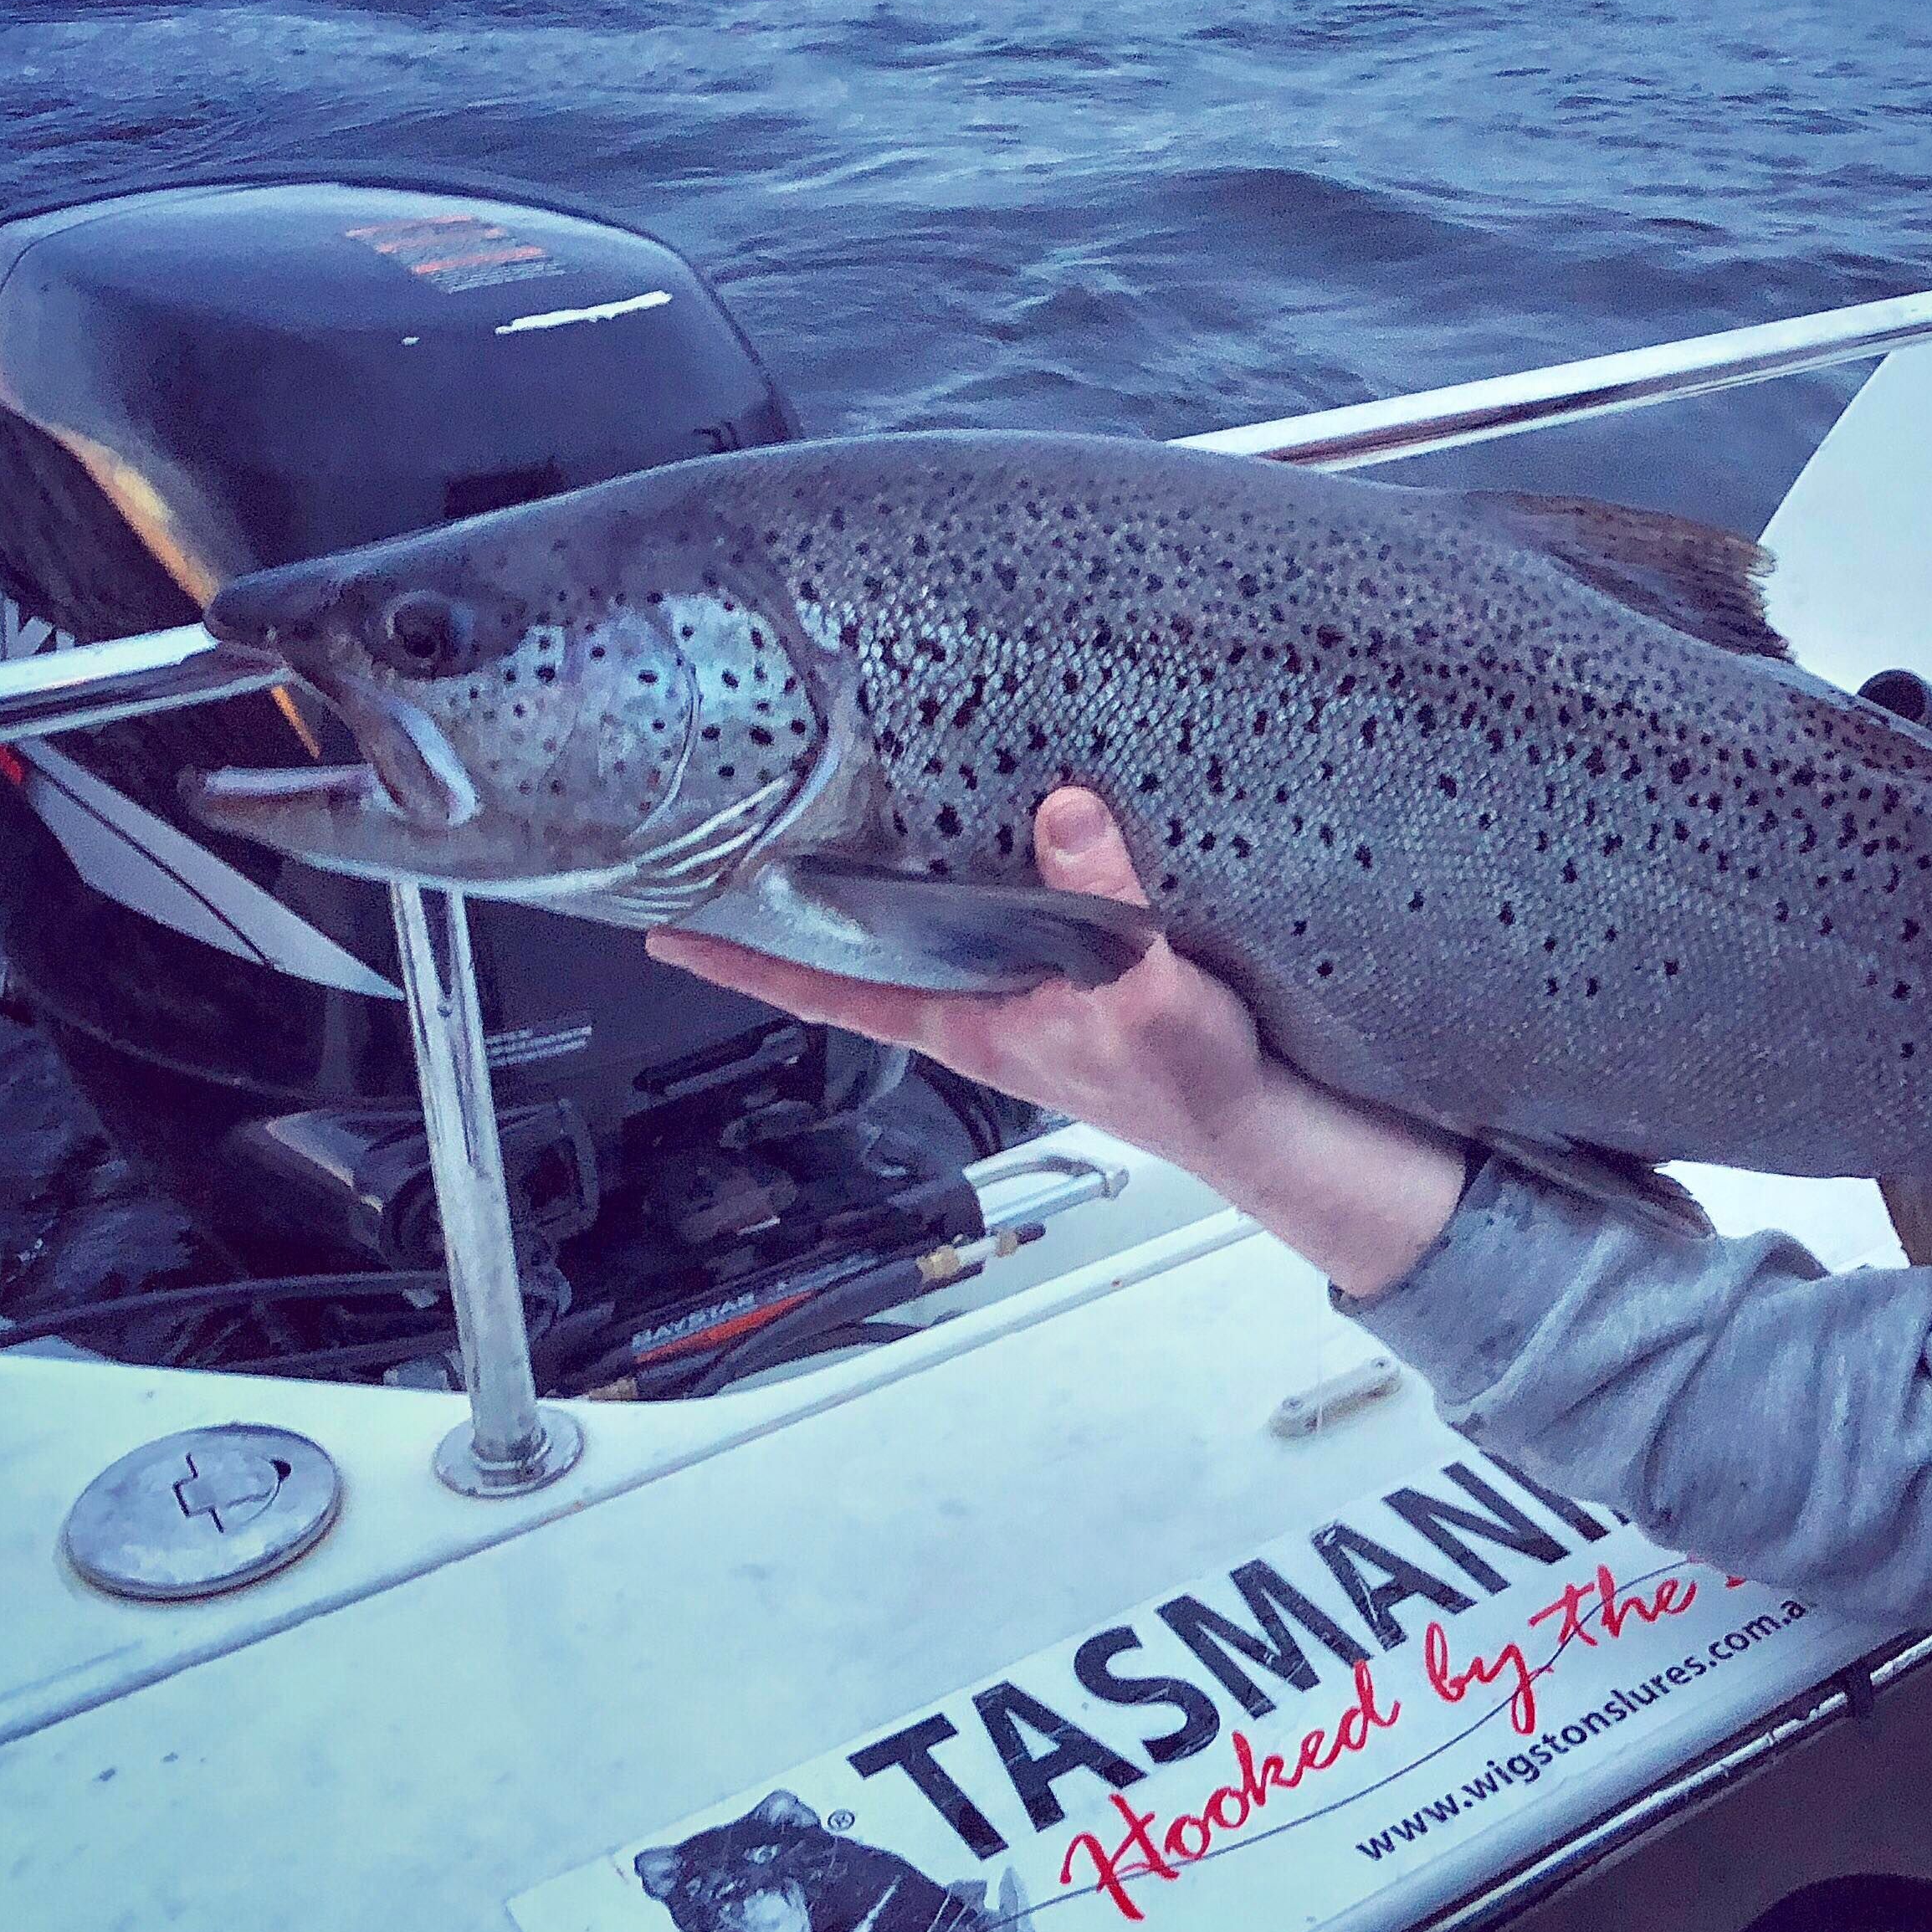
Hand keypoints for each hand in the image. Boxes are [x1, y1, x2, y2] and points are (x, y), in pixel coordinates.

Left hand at [647, 788, 1468, 1296]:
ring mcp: (1017, 989)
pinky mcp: (1066, 967)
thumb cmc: (1196, 1088)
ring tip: (820, 811)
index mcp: (971, 1023)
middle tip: (722, 840)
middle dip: (792, 902)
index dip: (745, 959)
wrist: (1264, 1120)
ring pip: (924, 928)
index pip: (829, 989)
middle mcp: (979, 1004)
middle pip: (859, 950)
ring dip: (876, 880)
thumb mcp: (1147, 997)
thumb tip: (1065, 816)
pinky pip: (993, 908)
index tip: (667, 929)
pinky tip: (966, 822)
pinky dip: (964, 868)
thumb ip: (1102, 907)